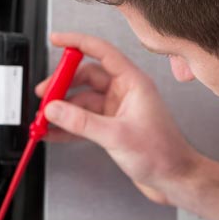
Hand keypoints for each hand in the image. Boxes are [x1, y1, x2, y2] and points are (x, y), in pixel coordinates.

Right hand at [38, 31, 201, 204]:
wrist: (174, 179)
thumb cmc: (162, 155)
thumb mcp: (117, 136)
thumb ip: (82, 122)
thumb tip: (55, 109)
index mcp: (133, 83)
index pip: (102, 52)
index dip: (77, 43)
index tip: (56, 40)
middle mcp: (125, 93)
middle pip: (86, 77)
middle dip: (63, 84)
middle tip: (45, 94)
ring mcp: (118, 110)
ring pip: (83, 100)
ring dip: (63, 109)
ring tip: (44, 118)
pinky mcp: (112, 127)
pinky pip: (84, 120)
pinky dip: (68, 126)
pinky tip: (53, 132)